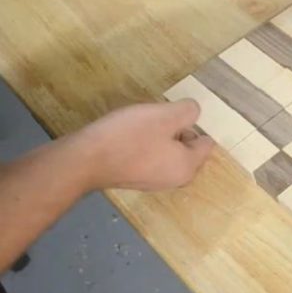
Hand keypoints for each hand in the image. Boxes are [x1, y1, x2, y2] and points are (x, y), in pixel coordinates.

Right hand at [72, 100, 213, 190]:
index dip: (195, 124)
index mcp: (187, 167)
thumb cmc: (129, 137)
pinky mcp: (134, 178)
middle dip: (177, 130)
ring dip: (159, 135)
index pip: (206, 142)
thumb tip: (194, 112)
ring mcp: (153, 181)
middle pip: (188, 146)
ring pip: (168, 150)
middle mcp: (175, 179)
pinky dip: (144, 144)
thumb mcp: (165, 116)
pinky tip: (128, 135)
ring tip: (141, 125)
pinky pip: (150, 156)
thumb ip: (188, 111)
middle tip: (157, 118)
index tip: (176, 113)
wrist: (84, 160)